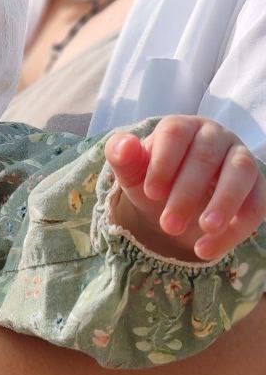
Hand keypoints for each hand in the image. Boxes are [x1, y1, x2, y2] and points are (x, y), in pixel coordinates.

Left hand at [106, 116, 265, 259]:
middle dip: (187, 193)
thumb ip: (121, 157)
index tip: (150, 193)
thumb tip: (124, 146)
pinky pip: (257, 203)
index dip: (163, 162)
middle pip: (205, 157)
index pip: (175, 133)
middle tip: (169, 225)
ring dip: (224, 202)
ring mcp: (240, 158)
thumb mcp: (132, 173)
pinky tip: (211, 248)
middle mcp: (215, 136)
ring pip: (241, 172)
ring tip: (205, 229)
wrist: (174, 207)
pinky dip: (237, 227)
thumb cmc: (153, 183)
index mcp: (181, 126)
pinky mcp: (258, 186)